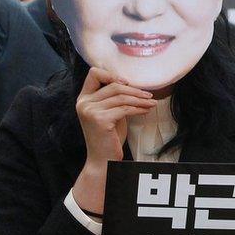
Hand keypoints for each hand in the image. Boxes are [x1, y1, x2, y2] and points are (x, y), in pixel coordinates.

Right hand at [72, 67, 155, 213]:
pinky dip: (138, 109)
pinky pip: (125, 109)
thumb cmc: (108, 137)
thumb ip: (113, 99)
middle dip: (134, 90)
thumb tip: (131, 85)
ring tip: (151, 103)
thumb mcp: (110, 113)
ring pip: (121, 97)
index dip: (112, 75)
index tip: (127, 84)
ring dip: (140, 99)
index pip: (94, 74)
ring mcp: (90, 111)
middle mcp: (84, 103)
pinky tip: (146, 111)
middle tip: (148, 96)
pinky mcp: (100, 119)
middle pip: (113, 86)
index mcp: (83, 99)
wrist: (103, 159)